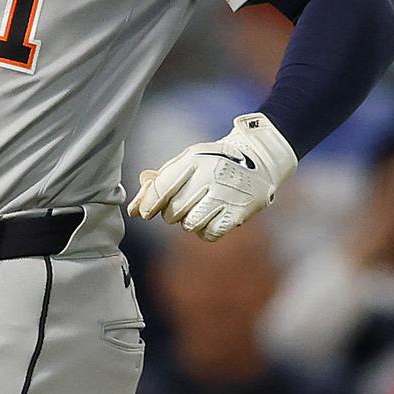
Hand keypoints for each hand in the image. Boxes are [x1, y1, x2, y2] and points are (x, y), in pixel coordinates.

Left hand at [128, 113, 297, 241]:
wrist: (259, 159)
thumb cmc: (215, 161)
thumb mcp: (187, 160)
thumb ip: (161, 180)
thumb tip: (134, 207)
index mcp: (193, 160)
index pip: (161, 188)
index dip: (148, 204)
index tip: (143, 213)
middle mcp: (209, 176)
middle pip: (173, 211)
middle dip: (172, 212)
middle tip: (184, 204)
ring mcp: (226, 194)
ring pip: (190, 225)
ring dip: (190, 222)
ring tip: (200, 209)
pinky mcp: (239, 212)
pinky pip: (209, 234)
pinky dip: (206, 230)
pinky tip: (212, 218)